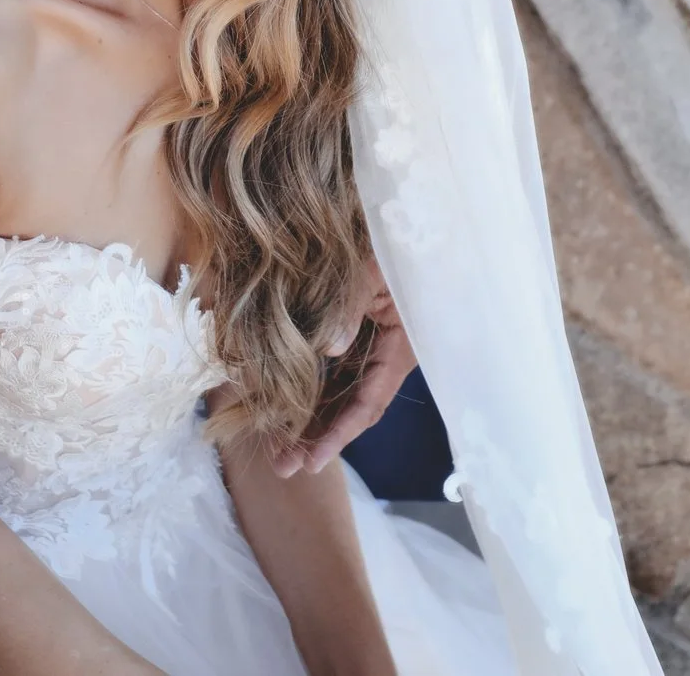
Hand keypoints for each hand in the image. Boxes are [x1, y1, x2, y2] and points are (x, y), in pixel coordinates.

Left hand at [274, 260, 417, 477]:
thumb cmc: (396, 243)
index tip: (312, 461)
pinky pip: (335, 372)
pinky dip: (311, 392)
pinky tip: (286, 410)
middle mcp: (388, 354)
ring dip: (311, 421)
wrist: (410, 221)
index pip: (368, 402)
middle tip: (283, 467)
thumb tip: (327, 348)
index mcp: (401, 346)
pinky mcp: (358, 335)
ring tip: (279, 449)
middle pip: (351, 407)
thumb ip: (350, 305)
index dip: (340, 434)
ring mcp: (373, 347)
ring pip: (340, 394)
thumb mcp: (373, 269)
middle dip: (318, 439)